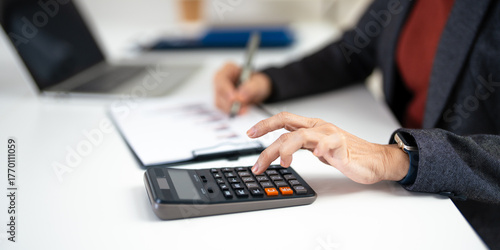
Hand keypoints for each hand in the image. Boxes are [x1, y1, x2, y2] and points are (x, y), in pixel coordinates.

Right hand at [213, 62, 271, 113]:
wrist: (258, 90)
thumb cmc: (257, 83)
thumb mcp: (258, 83)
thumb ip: (250, 88)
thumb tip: (240, 97)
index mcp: (228, 69)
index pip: (221, 79)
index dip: (226, 90)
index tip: (234, 99)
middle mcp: (221, 79)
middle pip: (218, 92)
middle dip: (229, 102)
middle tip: (242, 109)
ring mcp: (220, 91)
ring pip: (219, 102)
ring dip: (231, 108)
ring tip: (244, 110)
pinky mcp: (222, 101)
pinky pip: (223, 109)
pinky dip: (232, 111)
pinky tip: (241, 111)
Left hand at [247, 112, 409, 183]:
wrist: (374, 160)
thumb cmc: (346, 153)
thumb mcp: (317, 148)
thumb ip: (300, 145)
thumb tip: (279, 150)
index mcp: (311, 126)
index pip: (283, 119)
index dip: (265, 124)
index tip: (250, 132)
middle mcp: (318, 127)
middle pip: (286, 128)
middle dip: (267, 145)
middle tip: (257, 163)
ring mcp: (329, 135)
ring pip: (300, 135)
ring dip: (286, 149)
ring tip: (281, 163)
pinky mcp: (341, 145)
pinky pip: (328, 143)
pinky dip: (320, 148)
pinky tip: (315, 154)